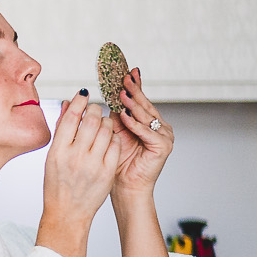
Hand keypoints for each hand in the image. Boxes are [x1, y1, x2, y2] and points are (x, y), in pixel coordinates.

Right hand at [36, 94, 122, 256]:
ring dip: (107, 121)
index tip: (84, 95)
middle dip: (95, 109)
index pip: (70, 118)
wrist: (67, 212)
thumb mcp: (52, 157)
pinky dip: (114, 137)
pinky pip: (115, 145)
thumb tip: (69, 105)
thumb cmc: (57, 184)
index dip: (79, 102)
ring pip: (107, 131)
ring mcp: (93, 164)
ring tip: (103, 122)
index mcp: (57, 152)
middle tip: (96, 108)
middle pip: (91, 121)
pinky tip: (110, 137)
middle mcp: (75, 157)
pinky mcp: (107, 171)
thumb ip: (61, 131)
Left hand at [111, 66, 173, 195]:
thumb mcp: (110, 133)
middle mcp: (158, 126)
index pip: (140, 100)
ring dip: (133, 104)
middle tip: (125, 76)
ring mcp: (163, 135)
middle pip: (144, 104)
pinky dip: (135, 124)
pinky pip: (146, 132)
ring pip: (145, 116)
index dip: (134, 86)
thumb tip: (92, 97)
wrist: (124, 185)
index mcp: (147, 122)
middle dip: (134, 90)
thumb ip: (109, 116)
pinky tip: (125, 116)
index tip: (126, 70)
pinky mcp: (163, 146)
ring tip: (122, 92)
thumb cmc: (117, 162)